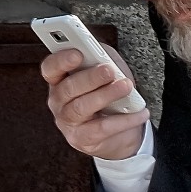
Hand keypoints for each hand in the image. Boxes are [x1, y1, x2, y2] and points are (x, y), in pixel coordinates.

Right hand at [41, 43, 149, 159]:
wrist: (119, 133)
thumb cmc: (110, 97)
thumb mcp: (107, 71)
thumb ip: (101, 58)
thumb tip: (102, 53)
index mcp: (59, 80)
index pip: (51, 68)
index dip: (61, 60)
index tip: (78, 52)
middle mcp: (58, 101)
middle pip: (68, 88)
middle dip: (90, 77)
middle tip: (109, 70)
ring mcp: (67, 122)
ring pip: (81, 107)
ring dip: (105, 95)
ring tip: (126, 86)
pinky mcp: (81, 139)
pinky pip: (102, 128)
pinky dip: (124, 120)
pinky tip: (139, 112)